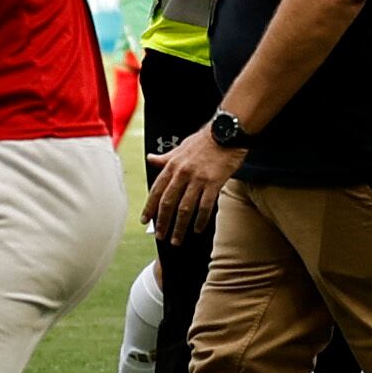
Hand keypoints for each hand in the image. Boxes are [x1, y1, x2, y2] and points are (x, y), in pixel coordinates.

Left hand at [146, 125, 245, 243]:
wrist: (226, 132)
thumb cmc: (204, 140)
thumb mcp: (180, 147)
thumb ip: (165, 158)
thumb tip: (150, 159)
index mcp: (172, 165)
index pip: (157, 190)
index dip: (149, 207)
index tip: (145, 220)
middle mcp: (182, 173)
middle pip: (168, 203)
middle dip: (163, 222)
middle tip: (160, 236)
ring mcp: (198, 179)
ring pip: (185, 208)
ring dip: (179, 227)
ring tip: (176, 239)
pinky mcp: (214, 183)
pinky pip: (205, 206)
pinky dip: (200, 220)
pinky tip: (198, 229)